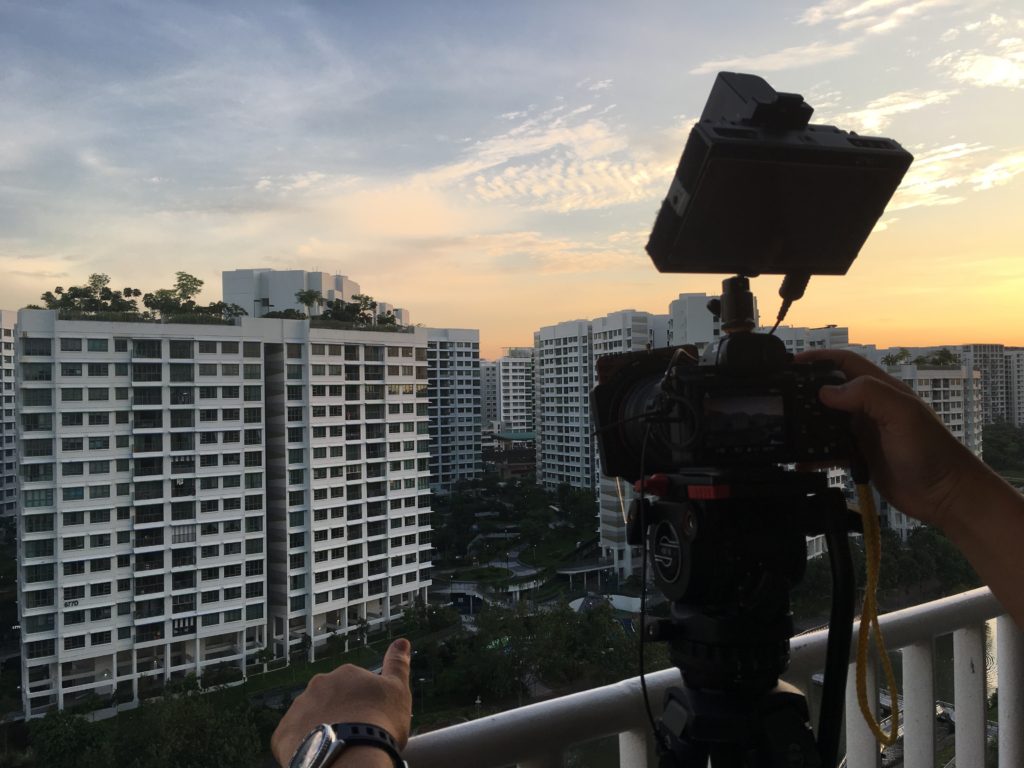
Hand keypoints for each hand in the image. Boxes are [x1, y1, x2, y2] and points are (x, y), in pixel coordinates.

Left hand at [271, 638, 412, 767]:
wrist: (351, 756)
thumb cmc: (379, 722)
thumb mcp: (398, 690)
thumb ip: (397, 664)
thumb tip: (402, 641)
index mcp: (345, 674)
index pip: (353, 686)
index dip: (362, 704)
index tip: (369, 720)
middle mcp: (318, 685)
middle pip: (329, 700)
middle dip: (338, 713)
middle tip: (352, 735)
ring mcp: (298, 708)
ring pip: (309, 718)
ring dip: (319, 728)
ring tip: (335, 748)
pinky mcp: (283, 734)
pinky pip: (292, 738)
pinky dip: (302, 746)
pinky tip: (318, 755)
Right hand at [795, 349, 986, 530]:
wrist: (944, 495)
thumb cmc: (930, 451)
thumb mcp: (902, 414)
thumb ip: (867, 394)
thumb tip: (825, 391)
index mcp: (882, 391)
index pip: (846, 363)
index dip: (819, 358)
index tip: (792, 362)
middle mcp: (870, 408)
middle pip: (831, 390)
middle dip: (806, 390)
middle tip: (780, 395)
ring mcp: (864, 432)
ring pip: (826, 420)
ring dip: (807, 423)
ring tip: (785, 428)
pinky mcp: (860, 455)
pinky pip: (830, 449)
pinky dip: (814, 453)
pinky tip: (801, 461)